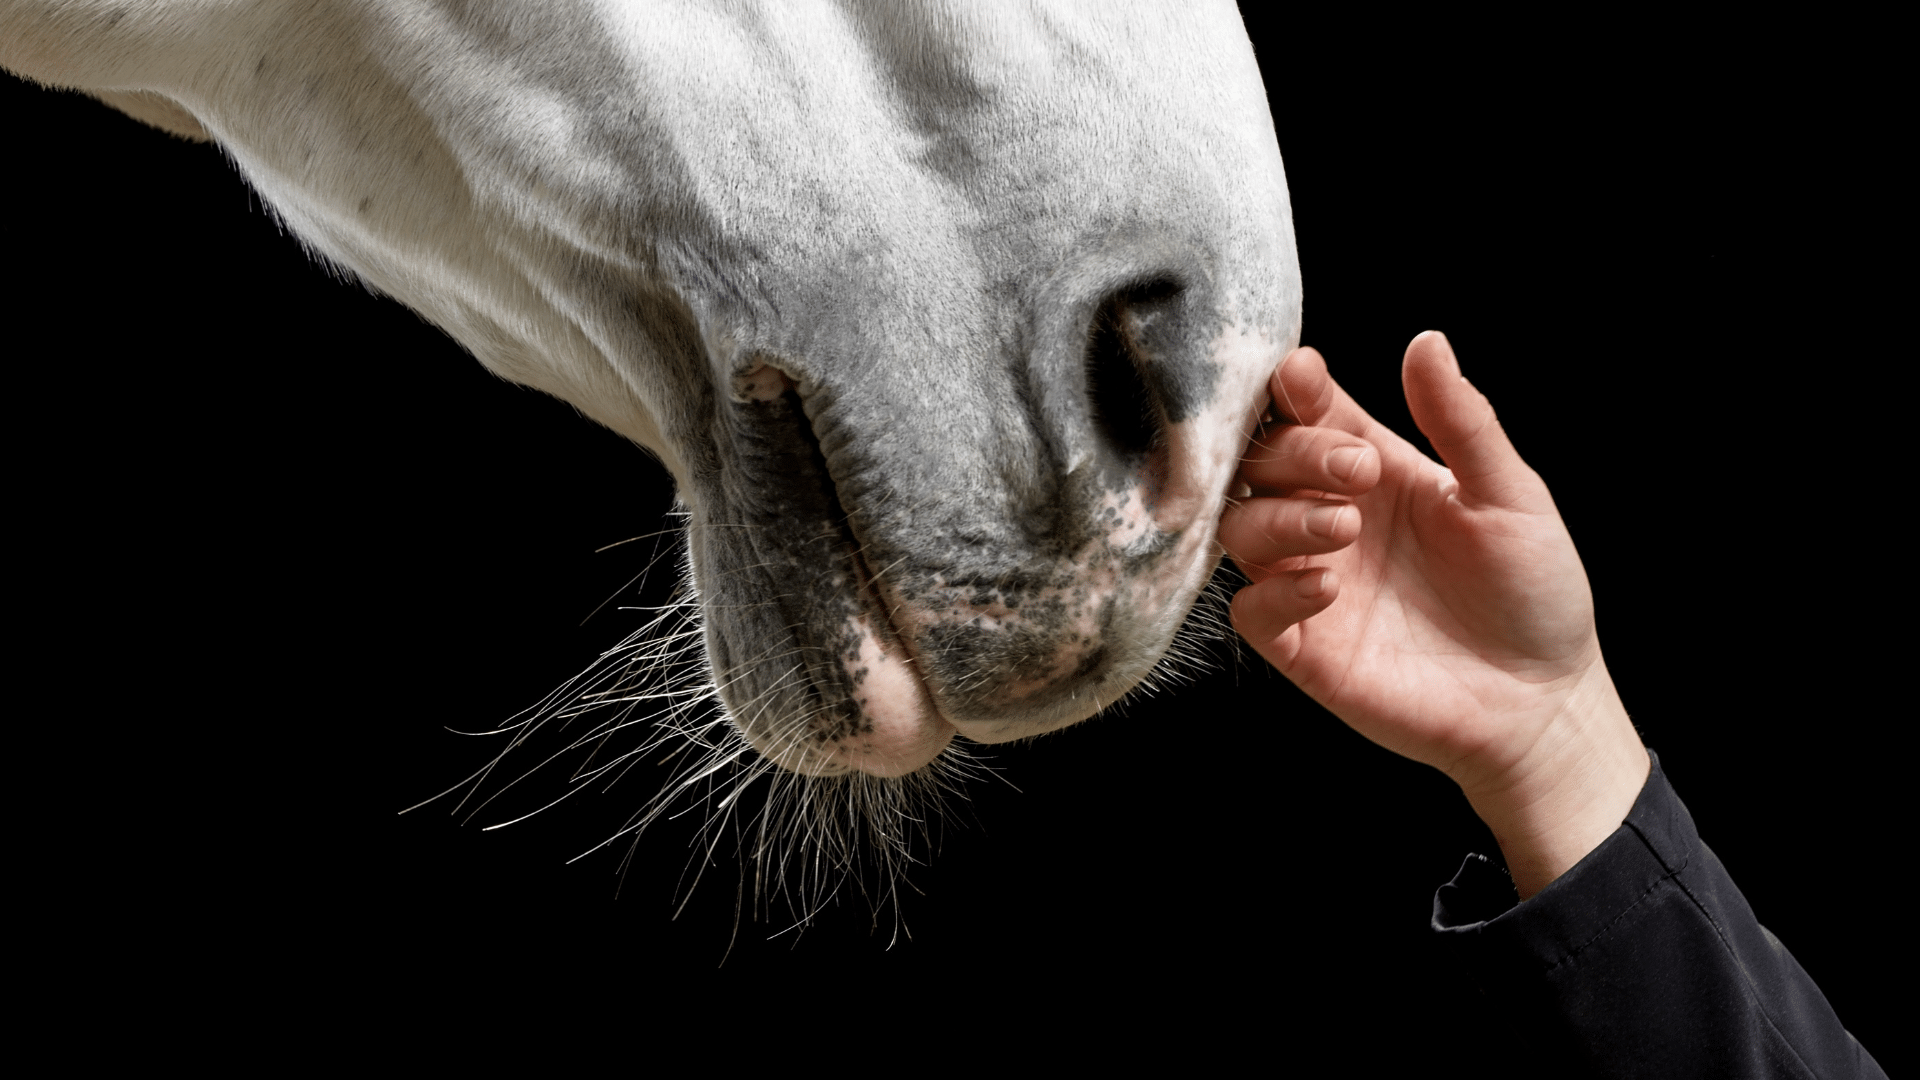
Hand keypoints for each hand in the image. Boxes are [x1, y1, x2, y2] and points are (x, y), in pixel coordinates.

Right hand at [1220, 332, 1647, 898]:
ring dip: (1281, 516)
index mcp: (1376, 471)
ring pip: (1242, 529)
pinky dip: (1276, 591)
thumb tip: (1427, 342)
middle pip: (1263, 462)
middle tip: (1358, 470)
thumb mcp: (1512, 496)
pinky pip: (1252, 610)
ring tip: (1346, 526)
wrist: (1542, 701)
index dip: (1294, 390)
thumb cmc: (1533, 594)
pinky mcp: (1305, 648)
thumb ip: (1462, 422)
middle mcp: (1333, 519)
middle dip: (1297, 452)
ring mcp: (1312, 582)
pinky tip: (1329, 585)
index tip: (1304, 377)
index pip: (1308, 413)